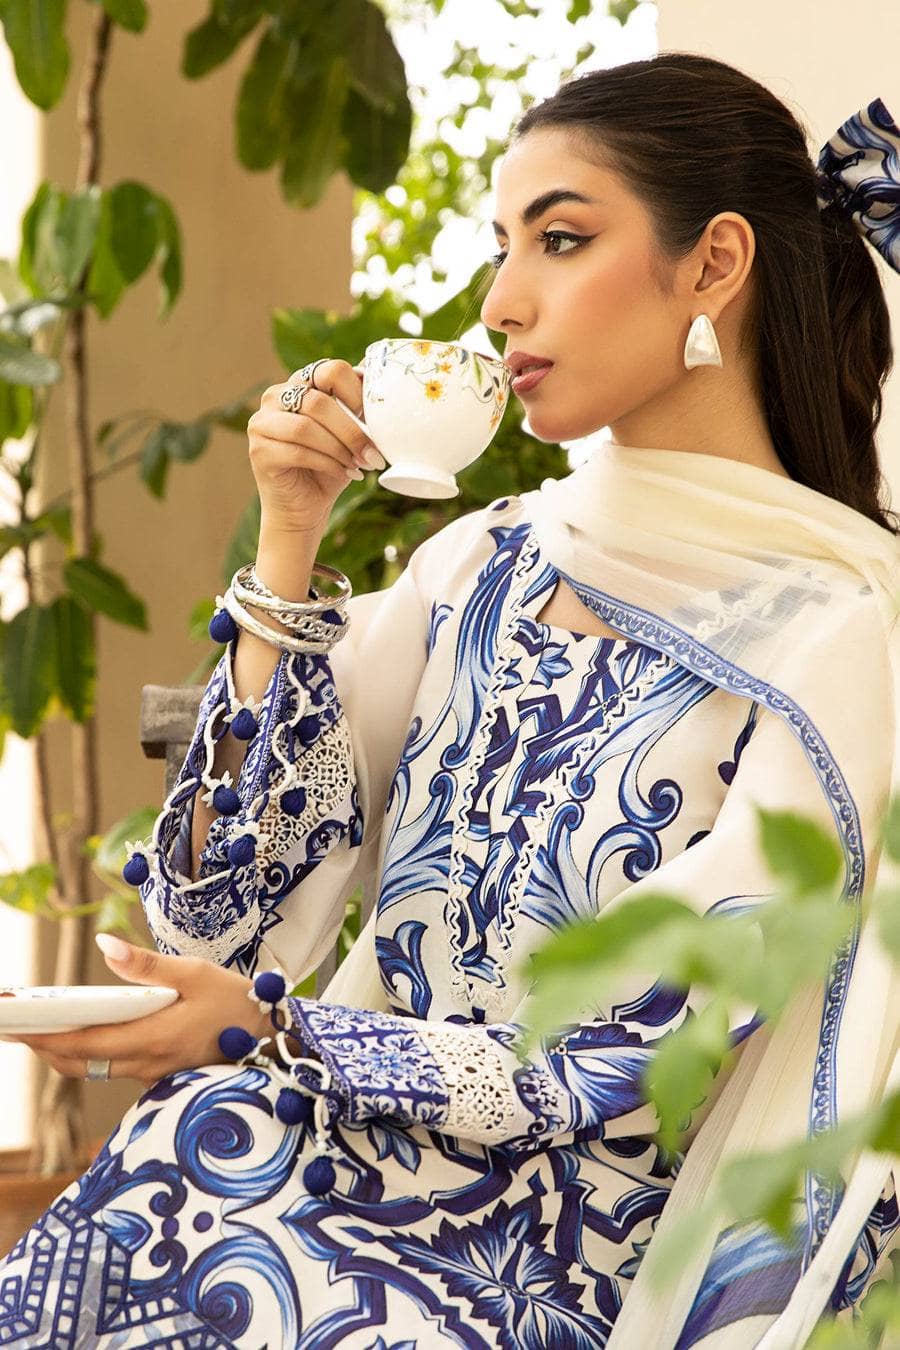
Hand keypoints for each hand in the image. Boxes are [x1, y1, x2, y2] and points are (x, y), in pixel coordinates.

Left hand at [5, 934, 271, 1086]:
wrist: (273, 1037)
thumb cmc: (236, 1000)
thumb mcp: (195, 972)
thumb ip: (146, 965)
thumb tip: (104, 945)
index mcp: (153, 1037)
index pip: (84, 1044)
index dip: (45, 1038)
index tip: (17, 1028)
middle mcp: (148, 1063)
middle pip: (80, 1063)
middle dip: (44, 1046)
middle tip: (15, 1028)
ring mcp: (153, 1073)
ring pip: (95, 1068)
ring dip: (64, 1051)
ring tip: (40, 1028)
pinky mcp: (161, 1073)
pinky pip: (114, 1068)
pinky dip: (90, 1053)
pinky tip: (83, 1033)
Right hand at [247, 359, 384, 535]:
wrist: (305, 508)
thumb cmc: (330, 466)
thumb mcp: (351, 433)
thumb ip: (360, 407)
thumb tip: (387, 382)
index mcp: (300, 383)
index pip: (330, 369)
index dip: (357, 393)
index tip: (374, 420)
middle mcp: (275, 397)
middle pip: (318, 401)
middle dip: (351, 431)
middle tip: (373, 454)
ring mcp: (262, 423)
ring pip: (306, 428)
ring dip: (339, 449)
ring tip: (359, 465)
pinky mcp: (259, 451)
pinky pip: (298, 452)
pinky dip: (328, 464)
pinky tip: (344, 473)